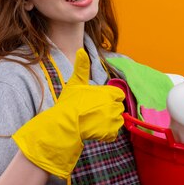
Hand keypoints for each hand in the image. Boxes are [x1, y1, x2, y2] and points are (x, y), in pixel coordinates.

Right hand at [13, 49, 124, 178]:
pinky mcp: (110, 133)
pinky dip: (106, 133)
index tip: (99, 101)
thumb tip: (80, 51)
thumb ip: (82, 67)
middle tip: (93, 112)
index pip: (118, 94)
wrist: (66, 124)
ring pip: (117, 120)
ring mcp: (113, 121)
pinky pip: (113, 133)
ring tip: (94, 121)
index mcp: (109, 93)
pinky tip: (95, 130)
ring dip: (109, 121)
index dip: (110, 97)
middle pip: (118, 107)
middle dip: (109, 109)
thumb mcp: (75, 82)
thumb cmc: (70, 103)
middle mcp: (114, 106)